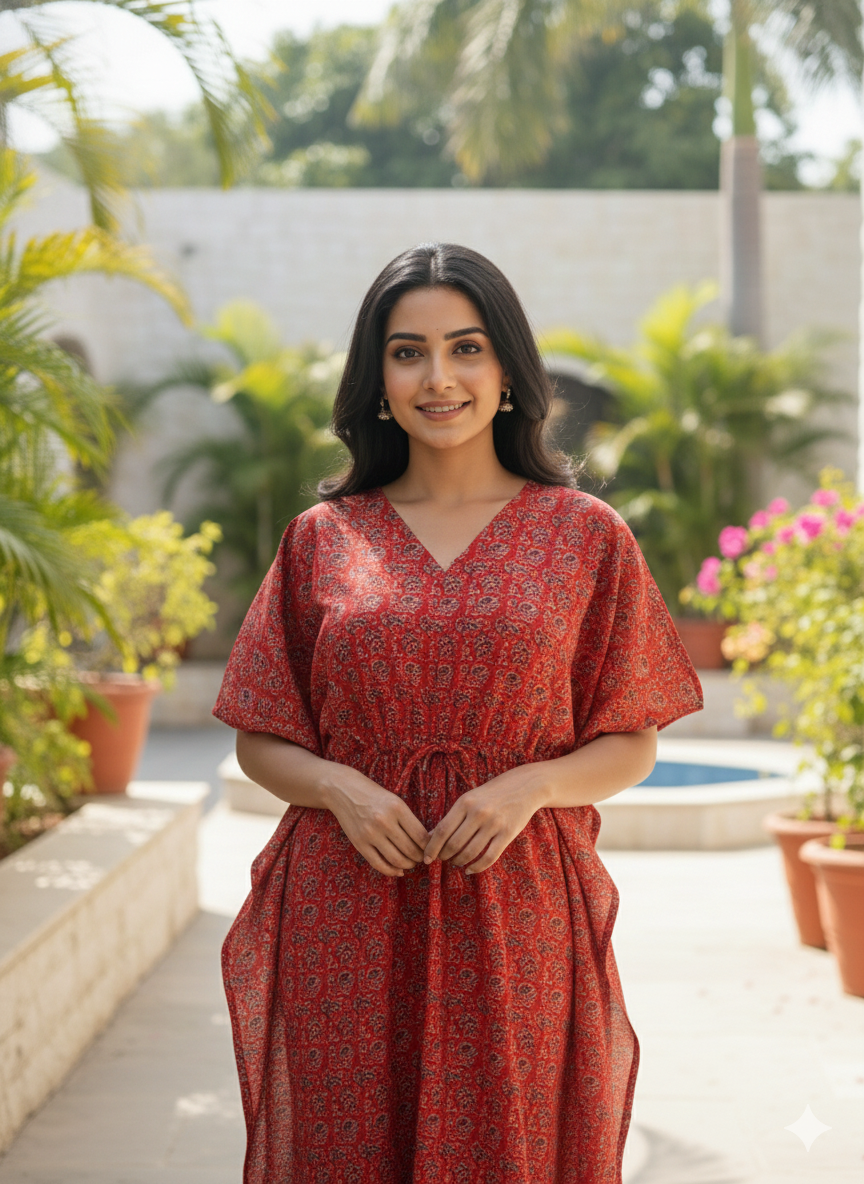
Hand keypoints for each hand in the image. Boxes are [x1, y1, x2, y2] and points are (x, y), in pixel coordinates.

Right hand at [325, 771, 429, 876]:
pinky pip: (379, 864)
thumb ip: (409, 820)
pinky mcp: (359, 843)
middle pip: (410, 850)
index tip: (432, 850)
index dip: (429, 847)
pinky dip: (391, 871)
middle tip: (422, 859)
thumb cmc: (374, 795)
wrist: (343, 790)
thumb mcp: (395, 801)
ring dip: (408, 865)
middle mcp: (384, 821)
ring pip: (397, 860)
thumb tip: (426, 843)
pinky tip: (398, 871)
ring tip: (410, 863)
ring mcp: (370, 834)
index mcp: (397, 808)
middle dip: (420, 858)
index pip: (421, 836)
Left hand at [423, 763, 547, 873]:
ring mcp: (494, 823)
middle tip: (443, 860)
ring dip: (459, 862)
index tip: (426, 858)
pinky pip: (489, 857)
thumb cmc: (491, 794)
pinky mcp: (507, 833)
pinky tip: (470, 869)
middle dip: (444, 856)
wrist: (524, 786)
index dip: (432, 848)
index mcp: (465, 802)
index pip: (442, 830)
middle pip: (454, 844)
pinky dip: (476, 867)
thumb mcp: (469, 799)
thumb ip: (452, 817)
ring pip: (469, 852)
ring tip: (456, 863)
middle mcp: (479, 812)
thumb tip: (431, 837)